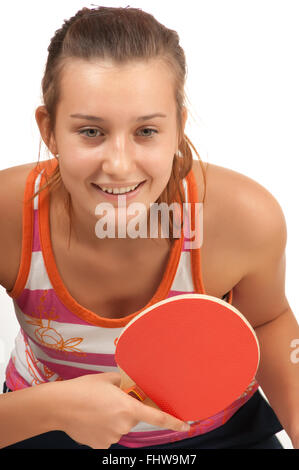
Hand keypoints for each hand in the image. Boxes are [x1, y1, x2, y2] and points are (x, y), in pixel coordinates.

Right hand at [54, 372, 189, 448]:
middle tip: (108, 400)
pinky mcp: (100, 446)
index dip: (173, 422)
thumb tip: (132, 384)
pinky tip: (91, 420)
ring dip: (113, 419)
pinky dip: (103, 429)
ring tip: (95, 409)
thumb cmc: (83, 388)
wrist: (58, 406)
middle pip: (132, 418)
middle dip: (125, 409)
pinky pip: (108, 436)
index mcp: (127, 407)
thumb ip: (125, 382)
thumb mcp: (107, 379)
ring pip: (120, 427)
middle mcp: (123, 426)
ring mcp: (112, 438)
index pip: (156, 417)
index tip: (186, 426)